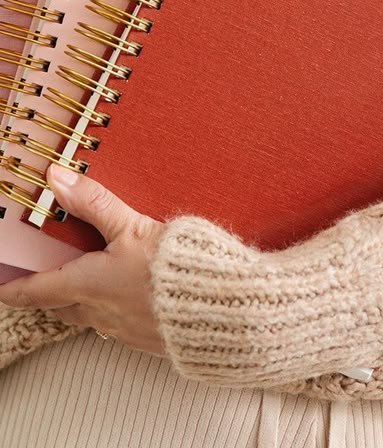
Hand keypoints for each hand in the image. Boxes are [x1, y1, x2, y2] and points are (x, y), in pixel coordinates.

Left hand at [0, 162, 165, 355]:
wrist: (225, 308)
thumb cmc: (178, 268)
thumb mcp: (133, 227)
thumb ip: (94, 203)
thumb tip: (57, 179)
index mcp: (90, 285)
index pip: (39, 289)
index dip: (16, 288)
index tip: (1, 289)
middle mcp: (102, 312)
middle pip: (63, 307)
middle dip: (51, 295)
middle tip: (44, 282)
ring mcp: (126, 330)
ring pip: (92, 316)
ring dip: (85, 302)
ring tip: (90, 284)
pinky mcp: (151, 338)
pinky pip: (121, 325)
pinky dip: (116, 309)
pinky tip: (133, 295)